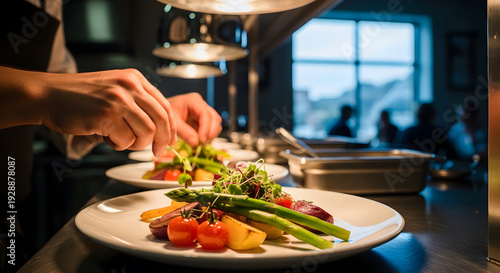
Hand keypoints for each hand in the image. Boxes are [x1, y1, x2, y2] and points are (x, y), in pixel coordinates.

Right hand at [41, 68, 176, 155]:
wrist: (48, 95)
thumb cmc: (79, 96)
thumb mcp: (114, 88)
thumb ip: (137, 102)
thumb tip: (161, 129)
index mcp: (135, 78)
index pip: (165, 105)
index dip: (171, 127)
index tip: (170, 140)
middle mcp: (130, 86)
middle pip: (162, 119)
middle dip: (162, 140)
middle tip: (157, 152)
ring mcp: (119, 100)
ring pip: (147, 132)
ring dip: (135, 143)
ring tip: (119, 139)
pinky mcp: (107, 115)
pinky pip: (126, 140)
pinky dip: (118, 145)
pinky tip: (105, 137)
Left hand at [167, 93, 221, 146]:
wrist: (161, 113)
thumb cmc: (165, 114)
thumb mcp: (173, 123)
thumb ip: (184, 132)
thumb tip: (196, 143)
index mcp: (194, 101)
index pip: (205, 114)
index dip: (205, 128)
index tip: (201, 140)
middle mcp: (201, 105)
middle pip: (214, 118)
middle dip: (210, 132)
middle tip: (202, 144)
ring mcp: (204, 112)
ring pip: (215, 124)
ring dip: (210, 135)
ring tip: (200, 144)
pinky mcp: (203, 120)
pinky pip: (211, 128)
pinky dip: (208, 136)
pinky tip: (199, 142)